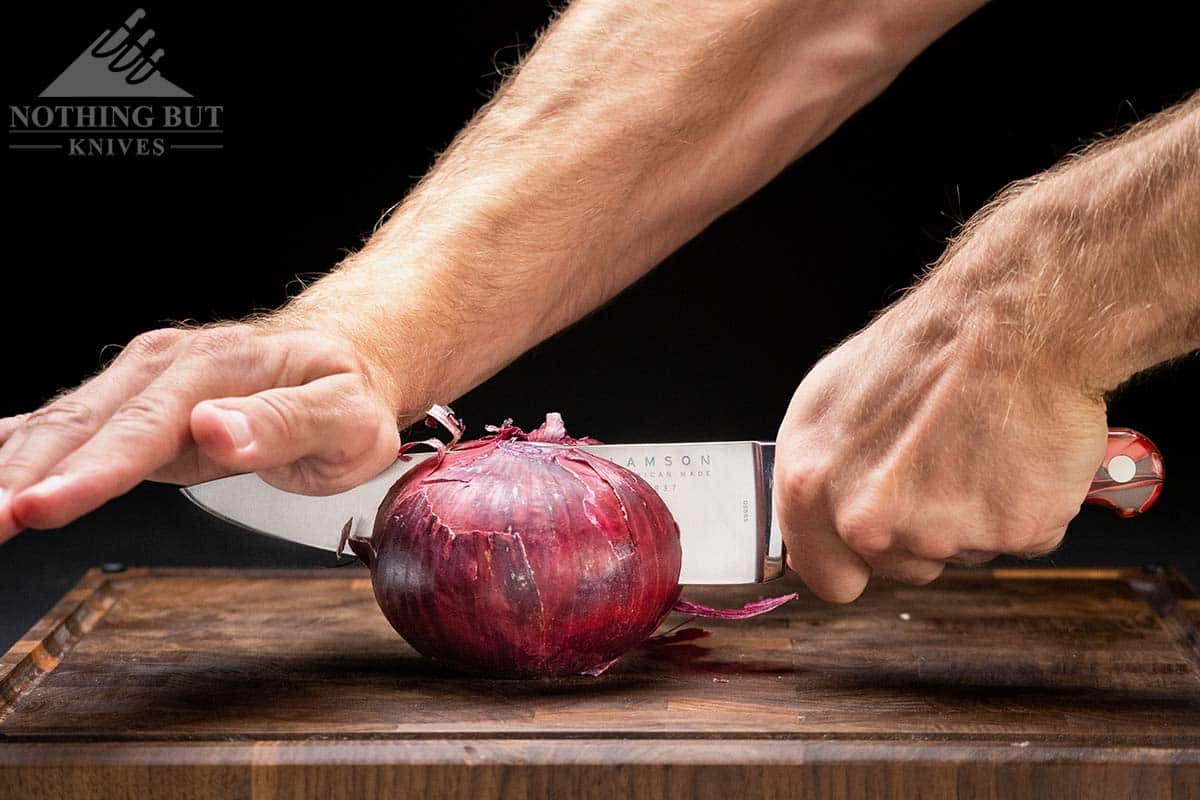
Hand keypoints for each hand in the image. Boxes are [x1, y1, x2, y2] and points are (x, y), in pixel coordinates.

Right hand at [0, 324, 401, 543]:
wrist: (340, 358)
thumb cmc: (346, 393)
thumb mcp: (346, 415)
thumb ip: (284, 423)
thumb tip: (216, 429)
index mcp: (215, 369)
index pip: (141, 429)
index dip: (88, 473)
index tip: (39, 508)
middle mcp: (163, 366)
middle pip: (78, 428)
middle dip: (17, 479)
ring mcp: (139, 382)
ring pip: (54, 428)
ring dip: (4, 470)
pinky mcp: (127, 402)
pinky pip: (56, 425)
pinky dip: (10, 449)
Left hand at [773, 250, 1107, 601]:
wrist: (1011, 323)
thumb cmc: (922, 351)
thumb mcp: (827, 402)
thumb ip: (815, 477)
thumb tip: (815, 527)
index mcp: (811, 488)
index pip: (825, 576)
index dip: (852, 560)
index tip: (872, 542)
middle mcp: (866, 520)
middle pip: (899, 568)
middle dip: (919, 530)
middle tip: (938, 462)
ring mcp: (940, 532)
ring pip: (959, 553)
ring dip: (971, 517)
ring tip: (975, 448)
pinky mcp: (1011, 533)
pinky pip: (1017, 541)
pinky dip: (1022, 508)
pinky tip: (1013, 457)